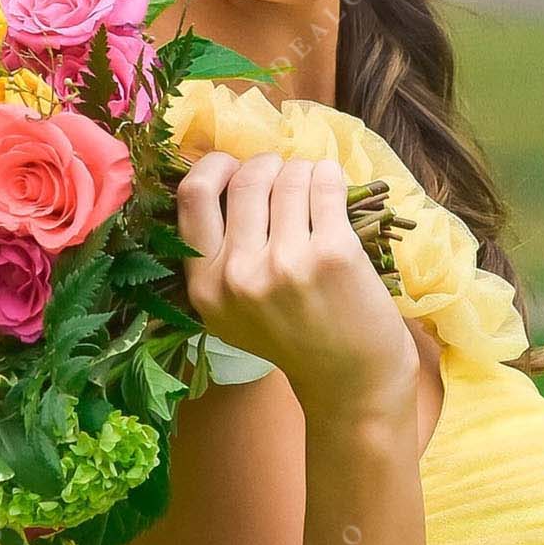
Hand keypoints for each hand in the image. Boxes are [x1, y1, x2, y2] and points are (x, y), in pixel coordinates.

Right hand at [176, 150, 418, 416]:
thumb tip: (223, 175)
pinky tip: (332, 187)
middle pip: (245, 178)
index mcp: (205, 286)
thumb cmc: (293, 336)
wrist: (351, 379)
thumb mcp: (231, 311)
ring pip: (288, 175)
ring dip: (303, 171)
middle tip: (284, 179)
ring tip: (313, 190)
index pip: (192, 195)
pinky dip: (329, 175)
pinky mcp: (332, 253)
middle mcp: (239, 275)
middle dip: (268, 165)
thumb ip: (216, 255)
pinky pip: (324, 183)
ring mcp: (286, 263)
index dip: (215, 167)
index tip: (235, 169)